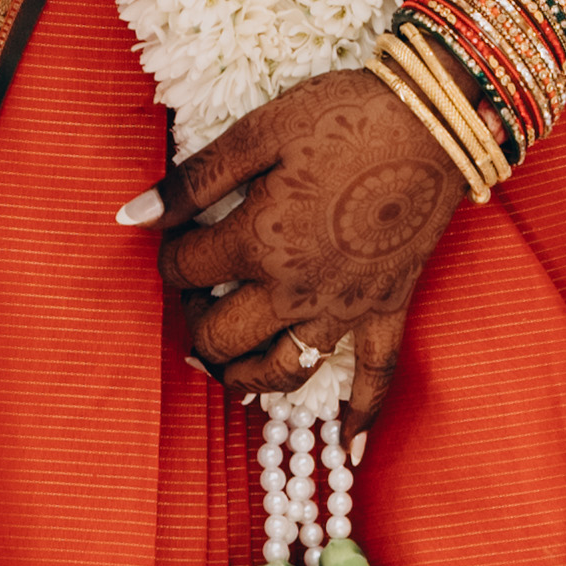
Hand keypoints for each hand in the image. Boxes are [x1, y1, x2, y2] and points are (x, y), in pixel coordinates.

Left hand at [123, 73, 467, 432]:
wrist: (435, 119)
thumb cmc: (342, 115)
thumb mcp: (258, 133)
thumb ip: (192, 182)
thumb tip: (129, 216)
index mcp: (256, 243)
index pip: (184, 270)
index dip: (167, 256)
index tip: (173, 238)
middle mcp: (294, 291)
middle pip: (220, 336)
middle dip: (192, 323)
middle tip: (192, 300)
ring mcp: (344, 309)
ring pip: (281, 371)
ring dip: (244, 378)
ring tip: (225, 370)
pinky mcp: (389, 309)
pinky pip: (376, 379)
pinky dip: (361, 417)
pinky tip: (347, 449)